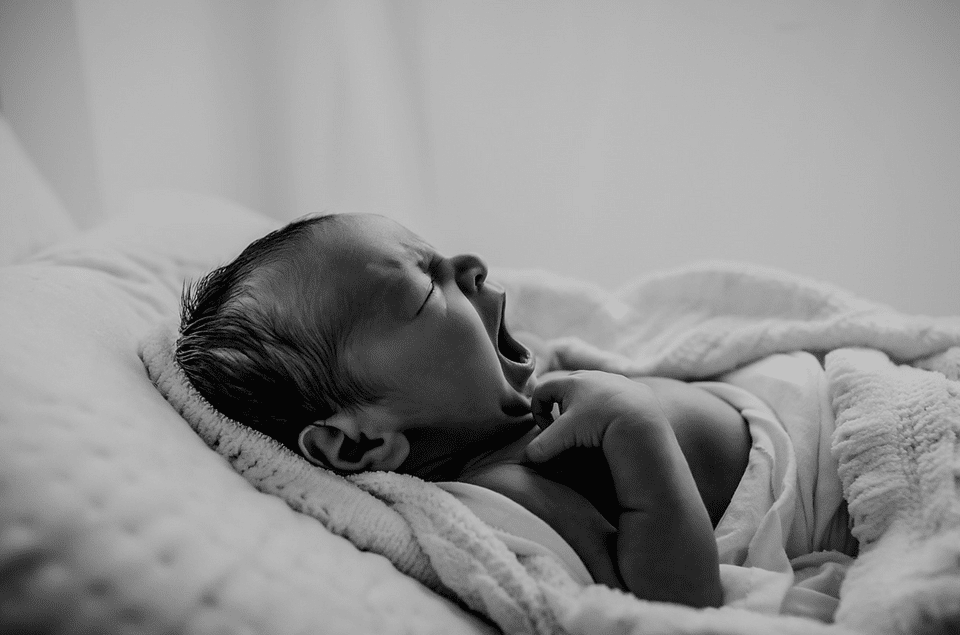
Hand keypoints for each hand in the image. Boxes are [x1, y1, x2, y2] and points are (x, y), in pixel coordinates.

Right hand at [524, 370, 669, 462]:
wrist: (641, 420)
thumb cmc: (599, 422)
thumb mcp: (567, 434)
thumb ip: (544, 445)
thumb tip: (527, 458)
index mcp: (571, 382)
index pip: (542, 389)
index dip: (538, 410)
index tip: (547, 429)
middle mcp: (592, 376)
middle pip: (566, 386)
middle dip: (561, 406)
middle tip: (567, 427)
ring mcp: (613, 380)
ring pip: (592, 389)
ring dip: (585, 406)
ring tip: (591, 426)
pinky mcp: (633, 388)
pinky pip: (615, 395)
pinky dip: (609, 407)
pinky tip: (614, 423)